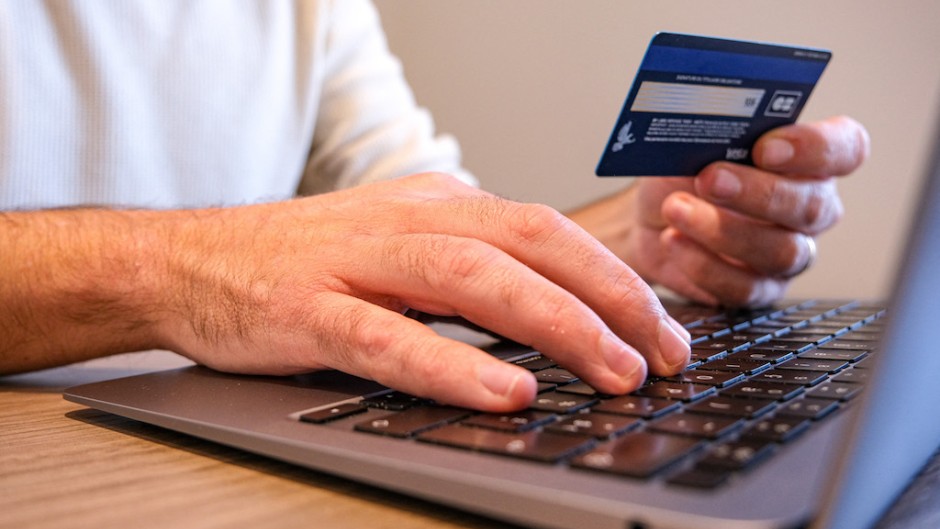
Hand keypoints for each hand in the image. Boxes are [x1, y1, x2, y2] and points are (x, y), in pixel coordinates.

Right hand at [157, 173, 689, 410]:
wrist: (190, 259)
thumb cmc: (304, 260)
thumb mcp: (399, 242)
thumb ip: (467, 262)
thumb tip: (551, 304)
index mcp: (437, 204)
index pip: (547, 229)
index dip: (615, 277)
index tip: (663, 327)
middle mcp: (407, 220)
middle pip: (530, 243)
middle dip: (610, 298)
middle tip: (665, 354)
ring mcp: (357, 263)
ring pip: (474, 279)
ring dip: (555, 325)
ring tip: (614, 371)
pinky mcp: (310, 310)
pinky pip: (390, 338)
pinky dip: (453, 365)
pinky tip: (505, 391)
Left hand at [569, 116, 869, 306]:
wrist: (648, 219)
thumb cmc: (682, 174)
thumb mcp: (693, 143)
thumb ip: (716, 134)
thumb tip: (709, 130)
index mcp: (809, 160)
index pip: (845, 149)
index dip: (814, 148)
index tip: (765, 147)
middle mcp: (810, 208)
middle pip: (810, 207)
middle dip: (757, 193)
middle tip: (709, 179)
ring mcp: (789, 253)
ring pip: (781, 252)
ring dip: (722, 230)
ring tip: (677, 209)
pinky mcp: (759, 289)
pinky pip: (745, 287)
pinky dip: (704, 264)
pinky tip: (673, 241)